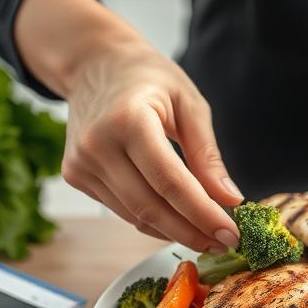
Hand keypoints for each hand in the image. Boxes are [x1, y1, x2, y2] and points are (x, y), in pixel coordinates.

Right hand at [61, 37, 242, 251]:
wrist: (94, 64)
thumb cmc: (148, 77)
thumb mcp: (189, 103)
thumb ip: (207, 154)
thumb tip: (229, 199)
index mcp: (128, 120)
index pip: (170, 181)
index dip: (202, 213)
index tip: (231, 233)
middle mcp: (97, 145)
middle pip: (150, 207)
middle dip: (192, 231)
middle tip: (225, 243)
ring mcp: (80, 164)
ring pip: (135, 215)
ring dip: (175, 231)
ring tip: (208, 234)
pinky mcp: (75, 176)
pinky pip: (122, 210)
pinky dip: (153, 219)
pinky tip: (179, 220)